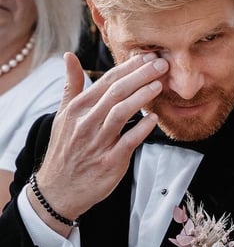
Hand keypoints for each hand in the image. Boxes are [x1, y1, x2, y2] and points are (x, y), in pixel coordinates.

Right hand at [30, 52, 167, 231]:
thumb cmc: (66, 148)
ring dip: (141, 97)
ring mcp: (97, 143)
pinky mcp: (109, 161)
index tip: (147, 56)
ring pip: (120, 113)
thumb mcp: (63, 115)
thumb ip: (72, 85)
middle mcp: (86, 123)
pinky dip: (142, 129)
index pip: (106, 81)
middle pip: (116, 93)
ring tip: (159, 85)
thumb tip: (69, 56)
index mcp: (77, 109)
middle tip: (162, 64)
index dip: (128, 67)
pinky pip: (128, 141)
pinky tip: (154, 118)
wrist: (57, 190)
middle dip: (140, 76)